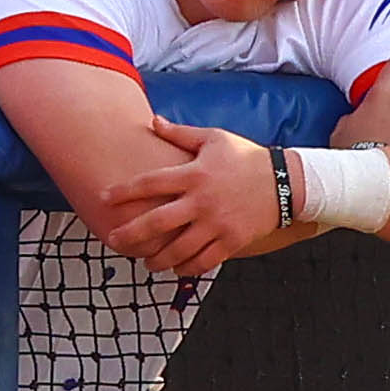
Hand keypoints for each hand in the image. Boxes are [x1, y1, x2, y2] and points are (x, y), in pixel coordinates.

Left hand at [104, 116, 281, 276]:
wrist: (287, 182)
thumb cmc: (247, 158)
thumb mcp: (215, 138)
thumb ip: (181, 134)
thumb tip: (153, 121)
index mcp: (194, 174)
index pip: (149, 183)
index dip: (122, 191)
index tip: (103, 198)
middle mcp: (202, 201)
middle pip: (157, 222)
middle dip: (130, 234)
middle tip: (114, 240)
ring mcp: (217, 224)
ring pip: (178, 249)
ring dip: (157, 259)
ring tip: (147, 262)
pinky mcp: (232, 240)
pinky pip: (204, 261)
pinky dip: (187, 268)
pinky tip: (177, 268)